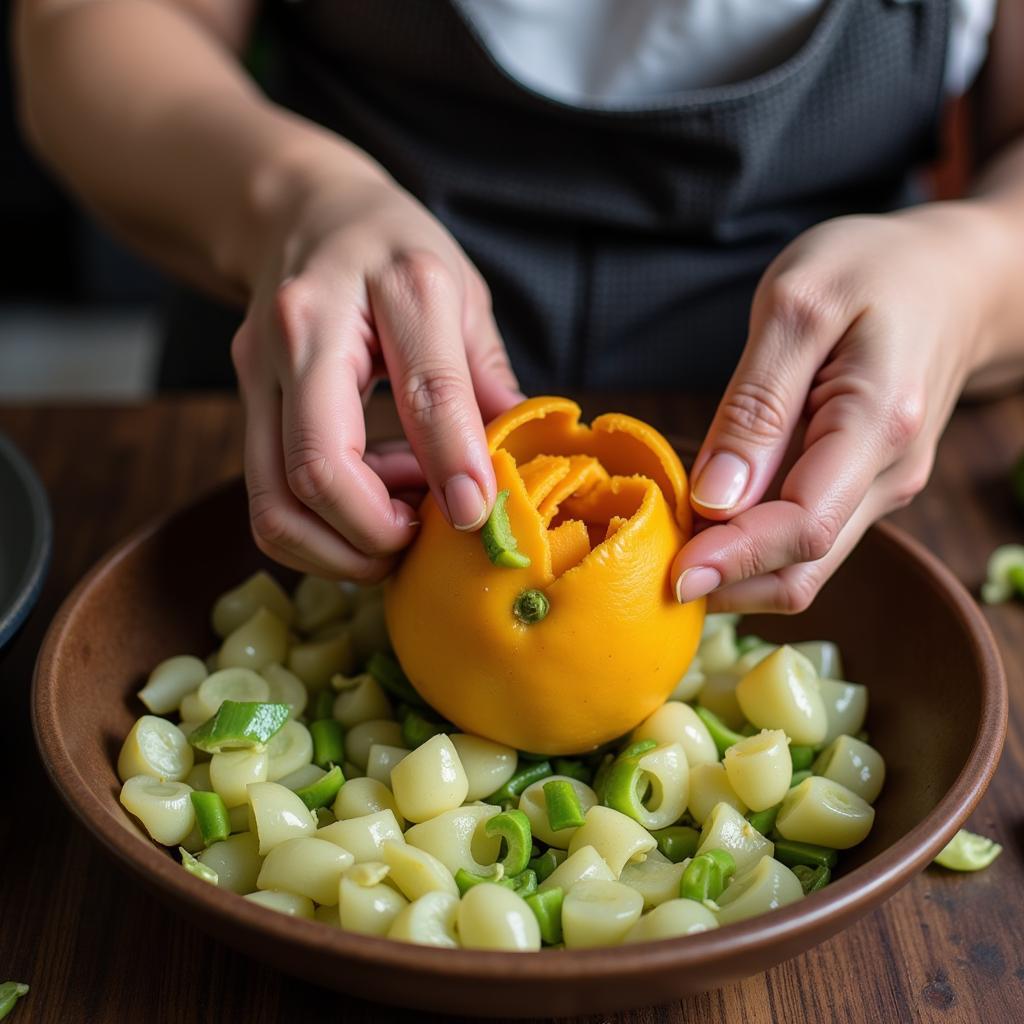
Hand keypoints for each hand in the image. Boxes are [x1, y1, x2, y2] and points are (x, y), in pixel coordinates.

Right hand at [232, 155, 521, 581]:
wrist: (302, 213)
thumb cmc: (394, 252)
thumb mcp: (463, 293)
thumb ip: (488, 379)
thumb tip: (515, 468)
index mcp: (392, 284)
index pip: (425, 389)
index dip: (453, 464)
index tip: (475, 516)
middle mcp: (307, 329)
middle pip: (318, 468)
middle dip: (377, 532)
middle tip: (423, 537)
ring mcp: (260, 371)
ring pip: (275, 504)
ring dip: (341, 545)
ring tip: (398, 523)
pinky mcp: (243, 405)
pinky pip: (271, 499)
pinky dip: (322, 527)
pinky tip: (373, 499)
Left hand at [671, 203, 1003, 612]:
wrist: (951, 277)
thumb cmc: (871, 272)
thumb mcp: (797, 307)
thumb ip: (756, 404)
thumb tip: (715, 498)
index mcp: (877, 425)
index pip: (803, 525)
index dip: (732, 559)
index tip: (669, 573)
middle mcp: (889, 475)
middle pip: (802, 565)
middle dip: (724, 580)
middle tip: (650, 569)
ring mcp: (882, 490)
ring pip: (804, 564)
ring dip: (736, 572)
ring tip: (668, 549)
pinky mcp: (865, 490)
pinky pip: (806, 539)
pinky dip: (753, 547)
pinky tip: (706, 527)